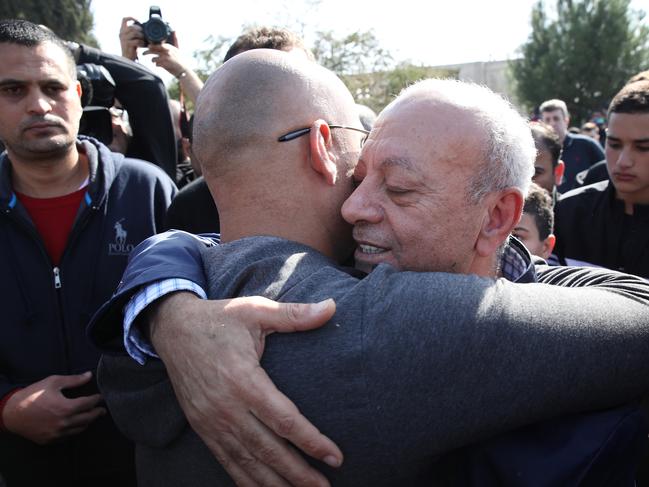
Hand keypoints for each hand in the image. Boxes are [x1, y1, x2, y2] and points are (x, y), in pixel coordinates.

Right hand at [2, 372, 104, 444]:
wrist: (12, 412)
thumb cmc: (33, 394)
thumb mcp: (53, 382)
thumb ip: (74, 380)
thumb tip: (89, 375)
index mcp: (66, 408)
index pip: (88, 404)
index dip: (96, 399)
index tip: (100, 397)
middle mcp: (64, 423)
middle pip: (88, 419)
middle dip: (97, 413)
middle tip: (102, 410)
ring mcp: (57, 434)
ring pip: (79, 429)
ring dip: (88, 422)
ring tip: (92, 417)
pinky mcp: (50, 440)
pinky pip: (68, 436)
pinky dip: (75, 430)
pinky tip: (76, 426)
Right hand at [119, 16, 145, 60]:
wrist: (128, 58)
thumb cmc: (132, 48)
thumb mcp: (132, 38)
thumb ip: (135, 32)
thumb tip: (144, 27)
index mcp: (122, 30)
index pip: (124, 19)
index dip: (131, 18)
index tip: (138, 21)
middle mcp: (121, 33)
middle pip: (132, 26)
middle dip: (140, 30)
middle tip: (144, 35)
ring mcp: (124, 38)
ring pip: (135, 32)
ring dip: (142, 36)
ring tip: (144, 41)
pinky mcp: (127, 44)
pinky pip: (137, 40)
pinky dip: (142, 42)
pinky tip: (143, 45)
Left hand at [143, 43, 188, 77]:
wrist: (184, 70)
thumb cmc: (179, 60)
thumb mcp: (178, 49)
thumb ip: (175, 40)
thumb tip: (174, 31)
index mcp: (169, 46)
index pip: (157, 44)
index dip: (151, 45)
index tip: (148, 46)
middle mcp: (166, 51)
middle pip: (153, 49)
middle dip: (147, 51)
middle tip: (143, 53)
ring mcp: (165, 57)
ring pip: (153, 57)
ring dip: (152, 59)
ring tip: (152, 60)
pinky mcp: (165, 64)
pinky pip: (156, 63)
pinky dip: (156, 64)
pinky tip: (157, 65)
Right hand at [149, 293, 341, 485]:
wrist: (171, 327)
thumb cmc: (219, 319)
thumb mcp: (255, 310)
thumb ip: (294, 315)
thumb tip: (331, 307)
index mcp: (243, 379)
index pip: (284, 420)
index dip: (312, 442)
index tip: (336, 457)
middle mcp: (226, 407)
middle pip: (268, 449)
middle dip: (298, 472)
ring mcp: (211, 421)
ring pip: (247, 461)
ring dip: (275, 483)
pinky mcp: (202, 426)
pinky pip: (226, 461)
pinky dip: (245, 480)